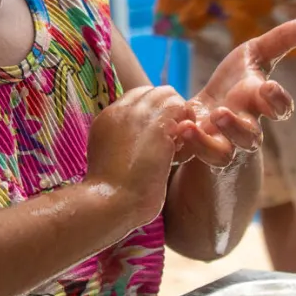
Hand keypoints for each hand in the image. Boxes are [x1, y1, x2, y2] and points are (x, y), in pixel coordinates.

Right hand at [85, 85, 189, 228]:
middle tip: (174, 140)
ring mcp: (138, 114)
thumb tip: (136, 146)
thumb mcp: (108, 159)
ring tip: (179, 145)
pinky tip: (183, 150)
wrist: (109, 202)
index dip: (153, 114)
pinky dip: (188, 127)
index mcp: (107, 118)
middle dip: (169, 111)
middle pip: (155, 92)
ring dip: (180, 117)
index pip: (138, 98)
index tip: (158, 137)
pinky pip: (182, 109)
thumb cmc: (111, 194)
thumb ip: (121, 144)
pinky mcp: (159, 124)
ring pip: (170, 95)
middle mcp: (120, 109)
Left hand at [175, 19, 295, 168]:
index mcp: (260, 104)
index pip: (280, 108)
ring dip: (208, 142)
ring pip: (223, 153)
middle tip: (221, 113)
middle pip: (251, 137)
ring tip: (191, 125)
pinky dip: (189, 144)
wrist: (207, 111)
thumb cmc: (235, 81)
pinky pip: (196, 155)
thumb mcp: (254, 54)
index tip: (268, 87)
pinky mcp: (198, 151)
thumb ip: (281, 40)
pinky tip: (178, 128)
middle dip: (238, 128)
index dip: (277, 101)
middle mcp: (244, 127)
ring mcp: (222, 143)